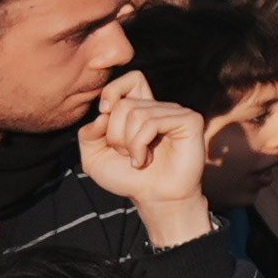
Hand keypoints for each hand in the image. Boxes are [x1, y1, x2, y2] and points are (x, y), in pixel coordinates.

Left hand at [72, 77, 213, 242]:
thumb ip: (88, 135)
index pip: (132, 78)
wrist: (154, 199)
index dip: (114, 90)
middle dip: (114, 134)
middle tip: (124, 153)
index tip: (105, 113)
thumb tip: (103, 115)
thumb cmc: (129, 178)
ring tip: (137, 159)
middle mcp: (160, 107)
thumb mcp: (95, 158)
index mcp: (142, 109)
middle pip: (124, 103)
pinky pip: (152, 123)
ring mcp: (176, 112)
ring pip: (136, 113)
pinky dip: (140, 145)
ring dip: (128, 144)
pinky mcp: (189, 121)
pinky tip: (145, 160)